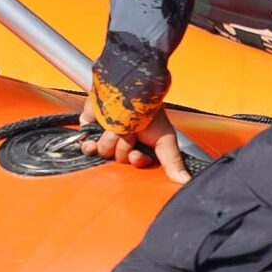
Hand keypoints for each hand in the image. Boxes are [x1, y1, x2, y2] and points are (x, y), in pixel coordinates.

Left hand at [76, 90, 191, 184]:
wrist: (127, 91)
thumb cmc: (149, 112)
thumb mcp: (165, 139)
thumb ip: (173, 162)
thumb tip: (185, 181)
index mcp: (141, 147)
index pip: (137, 164)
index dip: (136, 161)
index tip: (136, 154)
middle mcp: (124, 144)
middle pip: (119, 160)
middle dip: (123, 147)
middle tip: (129, 133)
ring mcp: (106, 138)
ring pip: (104, 152)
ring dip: (110, 138)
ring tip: (115, 126)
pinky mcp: (90, 132)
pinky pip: (86, 148)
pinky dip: (88, 144)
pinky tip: (92, 141)